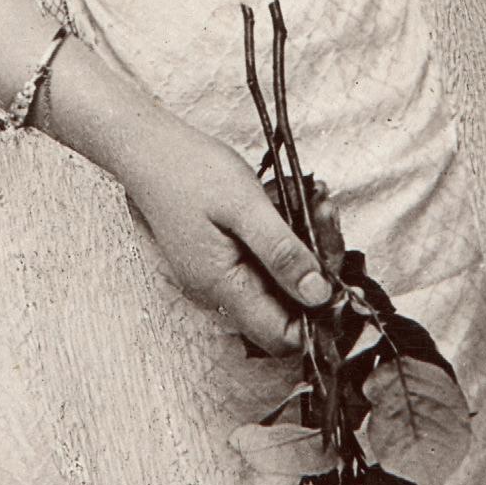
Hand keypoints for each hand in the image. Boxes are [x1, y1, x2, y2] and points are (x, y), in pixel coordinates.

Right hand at [111, 113, 332, 354]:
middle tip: (326, 213)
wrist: (147, 148)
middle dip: (317, 262)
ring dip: (305, 240)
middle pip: (287, 303)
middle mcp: (221, 291)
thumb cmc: (190, 172)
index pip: (281, 335)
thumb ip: (282, 254)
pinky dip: (285, 231)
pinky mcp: (223, 253)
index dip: (317, 314)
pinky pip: (265, 256)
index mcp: (223, 287)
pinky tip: (293, 197)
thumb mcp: (244, 207)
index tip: (338, 270)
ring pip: (280, 276)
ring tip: (314, 198)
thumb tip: (319, 296)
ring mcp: (221, 273)